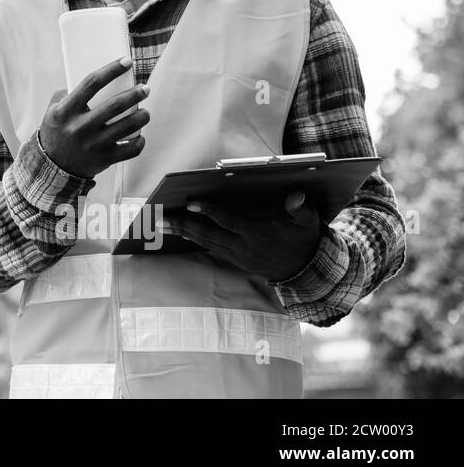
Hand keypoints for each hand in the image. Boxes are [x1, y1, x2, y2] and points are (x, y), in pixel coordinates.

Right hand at [38, 56, 149, 179]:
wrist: (52, 166)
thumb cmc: (56, 131)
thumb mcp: (52, 110)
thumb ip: (67, 93)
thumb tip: (95, 79)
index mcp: (66, 111)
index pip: (91, 83)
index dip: (111, 70)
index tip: (127, 61)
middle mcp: (80, 127)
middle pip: (115, 105)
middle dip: (135, 94)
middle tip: (145, 89)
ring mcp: (93, 144)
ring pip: (128, 126)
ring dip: (142, 116)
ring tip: (145, 112)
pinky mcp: (104, 159)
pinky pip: (131, 149)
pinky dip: (139, 141)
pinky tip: (139, 134)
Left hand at [165, 191, 323, 281]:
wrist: (306, 271)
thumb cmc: (305, 239)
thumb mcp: (308, 222)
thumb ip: (300, 208)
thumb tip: (296, 195)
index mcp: (257, 233)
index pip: (228, 221)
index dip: (209, 211)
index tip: (190, 202)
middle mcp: (243, 246)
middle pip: (207, 234)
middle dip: (182, 225)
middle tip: (159, 218)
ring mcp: (237, 255)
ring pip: (205, 242)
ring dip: (182, 232)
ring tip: (161, 224)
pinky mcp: (235, 260)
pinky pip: (209, 248)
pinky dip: (193, 239)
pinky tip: (179, 231)